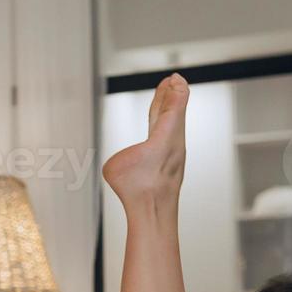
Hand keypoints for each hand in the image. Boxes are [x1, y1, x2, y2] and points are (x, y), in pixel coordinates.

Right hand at [101, 73, 187, 210]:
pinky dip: (165, 129)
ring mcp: (174, 156)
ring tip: (166, 98)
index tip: (174, 78)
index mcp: (167, 134)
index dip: (175, 89)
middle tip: (172, 81)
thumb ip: (122, 158)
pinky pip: (169, 140)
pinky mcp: (169, 168)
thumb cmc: (137, 189)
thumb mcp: (115, 165)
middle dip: (172, 95)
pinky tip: (159, 131)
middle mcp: (175, 143)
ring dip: (169, 110)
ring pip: (173, 126)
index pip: (175, 104)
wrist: (153, 212)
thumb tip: (132, 164)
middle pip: (175, 111)